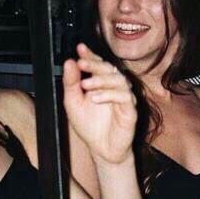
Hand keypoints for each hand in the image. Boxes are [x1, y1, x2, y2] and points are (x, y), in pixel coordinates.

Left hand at [62, 43, 136, 164]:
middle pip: (109, 68)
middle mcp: (114, 87)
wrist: (100, 150)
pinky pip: (124, 97)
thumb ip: (71, 83)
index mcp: (101, 83)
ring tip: (85, 85)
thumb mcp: (73, 103)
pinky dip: (109, 95)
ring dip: (101, 80)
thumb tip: (69, 62)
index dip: (91, 55)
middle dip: (95, 64)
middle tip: (81, 63)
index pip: (98, 64)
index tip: (80, 48)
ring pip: (119, 80)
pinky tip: (95, 98)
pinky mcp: (130, 111)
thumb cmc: (89, 126)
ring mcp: (124, 98)